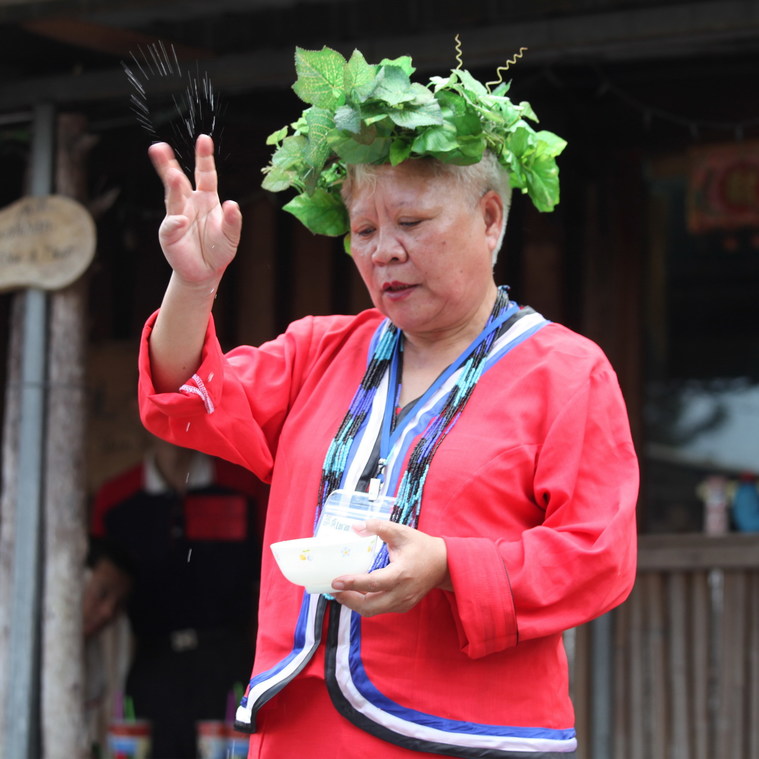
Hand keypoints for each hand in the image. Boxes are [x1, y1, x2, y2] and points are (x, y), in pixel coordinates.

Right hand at [148, 134, 240, 287]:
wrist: (206, 272)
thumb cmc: (219, 249)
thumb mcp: (231, 236)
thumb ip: (233, 221)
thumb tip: (232, 204)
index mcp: (206, 198)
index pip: (205, 173)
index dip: (204, 157)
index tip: (204, 139)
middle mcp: (189, 203)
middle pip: (178, 180)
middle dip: (169, 164)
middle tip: (159, 148)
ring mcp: (177, 217)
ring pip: (172, 198)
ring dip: (173, 188)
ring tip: (173, 177)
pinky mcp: (169, 234)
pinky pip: (171, 226)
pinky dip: (175, 223)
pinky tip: (180, 221)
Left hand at [330, 520, 450, 616]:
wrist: (443, 564)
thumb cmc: (421, 547)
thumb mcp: (401, 532)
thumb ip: (379, 527)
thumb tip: (356, 527)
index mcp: (402, 574)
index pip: (373, 583)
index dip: (353, 583)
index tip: (335, 581)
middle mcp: (402, 593)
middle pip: (370, 606)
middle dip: (348, 599)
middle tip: (332, 589)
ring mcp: (403, 603)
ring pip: (373, 611)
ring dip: (354, 604)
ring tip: (340, 592)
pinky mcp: (403, 606)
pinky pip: (380, 609)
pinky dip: (365, 604)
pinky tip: (356, 594)